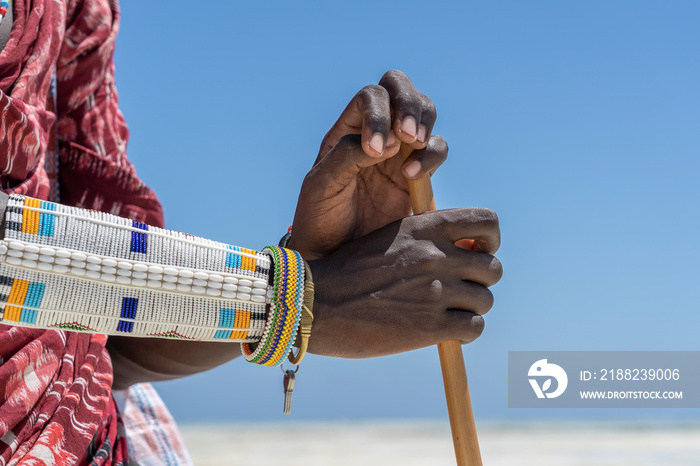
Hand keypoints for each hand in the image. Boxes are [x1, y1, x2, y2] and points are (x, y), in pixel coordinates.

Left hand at [289, 70, 447, 259]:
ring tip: (413, 148)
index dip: (379, 113)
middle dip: (410, 103)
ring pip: (424, 113)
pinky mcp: (419, 175)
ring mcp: (399, 152)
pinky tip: (413, 176)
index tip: (374, 150)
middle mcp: (376, 132)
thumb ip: (346, 156)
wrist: (336, 255)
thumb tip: (386, 143)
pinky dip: (432, 155)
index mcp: (348, 129)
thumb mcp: (321, 185)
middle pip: (400, 90)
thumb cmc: (320, 217)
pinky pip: (436, 149)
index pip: (370, 97)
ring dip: (424, 124)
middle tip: (408, 135)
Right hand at [306, 208, 501, 357]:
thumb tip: (466, 250)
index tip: (477, 253)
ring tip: (448, 314)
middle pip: (493, 267)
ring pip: (485, 300)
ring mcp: (435, 290)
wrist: (316, 304)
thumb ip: (425, 238)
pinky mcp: (431, 326)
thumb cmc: (349, 272)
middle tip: (459, 291)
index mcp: (425, 227)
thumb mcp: (388, 239)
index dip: (490, 240)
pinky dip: (465, 333)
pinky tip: (447, 333)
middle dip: (479, 282)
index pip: (488, 222)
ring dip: (471, 309)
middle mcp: (435, 255)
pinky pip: (475, 327)